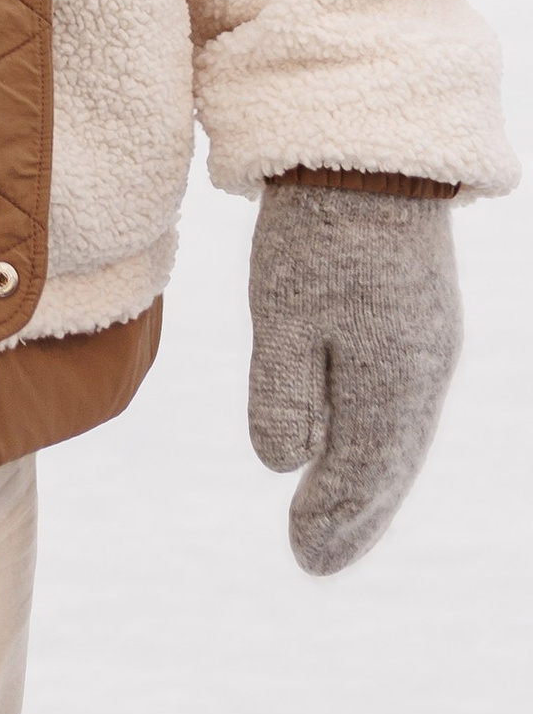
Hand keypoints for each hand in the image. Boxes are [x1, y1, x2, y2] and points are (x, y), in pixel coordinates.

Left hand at [248, 184, 461, 574]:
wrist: (370, 153)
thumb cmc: (318, 234)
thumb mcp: (284, 313)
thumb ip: (285, 393)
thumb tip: (283, 465)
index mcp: (393, 382)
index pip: (362, 472)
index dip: (333, 517)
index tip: (304, 556)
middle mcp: (423, 375)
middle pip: (388, 465)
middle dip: (354, 515)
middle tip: (317, 560)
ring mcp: (429, 345)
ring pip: (400, 437)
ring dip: (370, 483)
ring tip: (338, 522)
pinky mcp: (422, 318)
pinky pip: (403, 404)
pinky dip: (380, 440)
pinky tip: (359, 447)